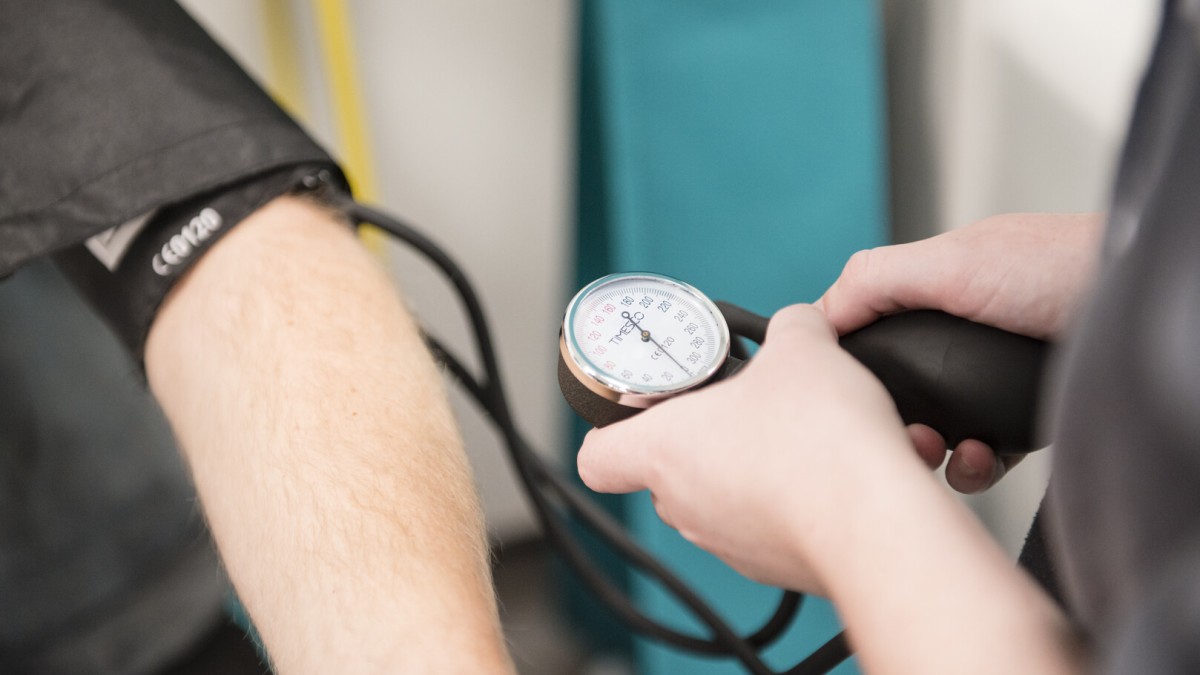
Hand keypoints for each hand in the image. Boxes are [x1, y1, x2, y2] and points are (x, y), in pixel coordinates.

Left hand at [577, 305, 921, 592]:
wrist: (877, 520)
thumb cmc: (818, 441)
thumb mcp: (802, 346)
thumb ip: (790, 328)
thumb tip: (798, 327)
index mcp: (665, 450)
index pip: (597, 456)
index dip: (613, 427)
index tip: (645, 404)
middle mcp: (688, 506)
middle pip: (672, 469)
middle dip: (711, 433)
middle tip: (748, 404)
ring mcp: (731, 544)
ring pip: (733, 494)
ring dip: (767, 462)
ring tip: (818, 431)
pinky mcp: (780, 565)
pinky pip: (786, 519)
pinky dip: (815, 492)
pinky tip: (857, 463)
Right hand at [816, 212, 1103, 492]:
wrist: (1134, 307)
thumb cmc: (1059, 266)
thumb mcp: (952, 261)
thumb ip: (877, 280)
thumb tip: (815, 317)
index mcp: (931, 295)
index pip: (867, 336)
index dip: (845, 370)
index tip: (832, 400)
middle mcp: (955, 342)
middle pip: (894, 395)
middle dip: (886, 422)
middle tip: (897, 436)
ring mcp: (987, 384)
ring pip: (931, 432)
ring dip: (928, 451)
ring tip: (940, 450)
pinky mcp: (1019, 421)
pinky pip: (978, 457)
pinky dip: (971, 465)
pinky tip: (978, 456)